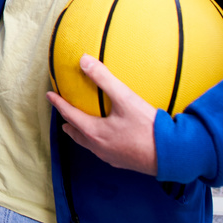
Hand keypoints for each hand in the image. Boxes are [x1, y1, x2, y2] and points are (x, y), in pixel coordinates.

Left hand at [47, 54, 158, 175]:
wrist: (173, 155)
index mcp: (94, 132)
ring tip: (79, 126)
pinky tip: (106, 138)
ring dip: (81, 133)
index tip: (49, 95)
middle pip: (76, 133)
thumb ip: (104, 78)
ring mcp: (111, 156)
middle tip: (62, 112)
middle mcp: (99, 147)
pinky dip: (96, 141)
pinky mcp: (124, 162)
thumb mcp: (125, 98)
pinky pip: (103, 150)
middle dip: (67, 121)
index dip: (58, 103)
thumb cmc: (148, 128)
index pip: (69, 115)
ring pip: (88, 144)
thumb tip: (83, 60)